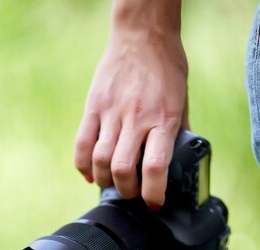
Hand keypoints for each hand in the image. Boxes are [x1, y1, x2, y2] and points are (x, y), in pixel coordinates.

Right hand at [74, 15, 187, 208]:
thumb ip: (177, 132)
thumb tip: (176, 161)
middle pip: (123, 170)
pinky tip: (90, 173)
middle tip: (132, 193)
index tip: (154, 203)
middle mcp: (136, 118)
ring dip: (105, 180)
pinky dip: (83, 166)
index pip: (155, 166)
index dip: (153, 193)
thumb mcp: (181, 100)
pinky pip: (81, 144)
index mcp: (163, 119)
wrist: (142, 34)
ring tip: (112, 182)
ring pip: (100, 161)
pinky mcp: (93, 107)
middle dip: (127, 191)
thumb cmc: (166, 67)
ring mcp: (111, 112)